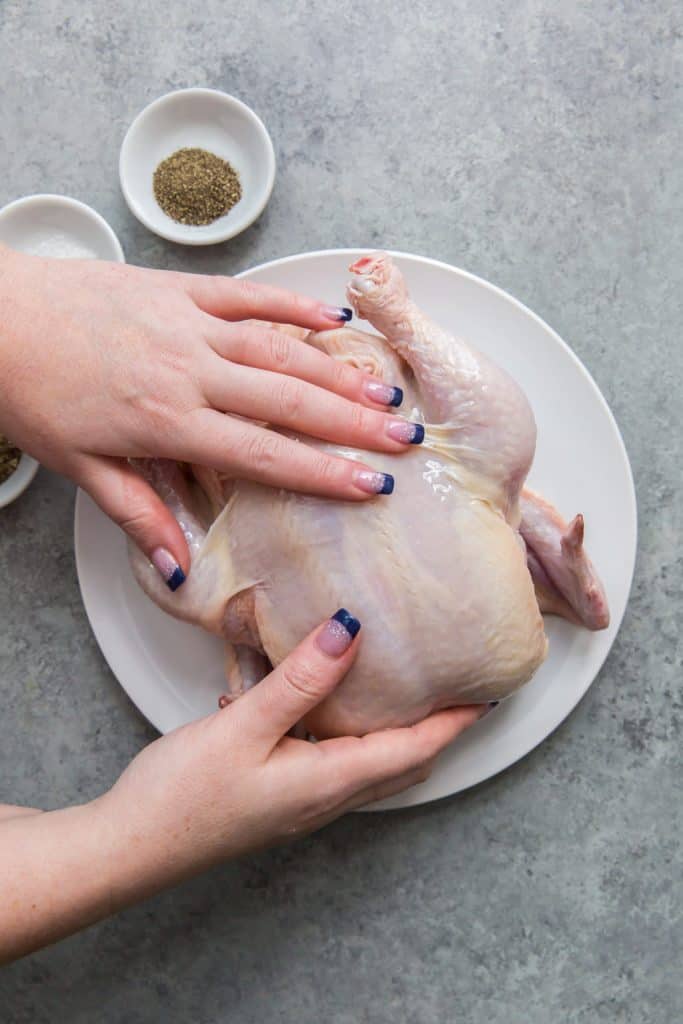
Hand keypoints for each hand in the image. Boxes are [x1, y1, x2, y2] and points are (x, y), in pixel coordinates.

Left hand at [0, 247, 417, 574]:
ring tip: (385, 387)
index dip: (322, 472)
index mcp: (166, 421)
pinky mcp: (177, 287)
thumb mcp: (81, 466)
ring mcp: (186, 322)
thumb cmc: (31, 390)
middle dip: (353, 421)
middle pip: (287, 400)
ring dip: (336, 368)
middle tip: (405, 436)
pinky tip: (332, 314)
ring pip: (278, 348)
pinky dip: (292, 304)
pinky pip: (247, 294)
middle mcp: (188, 369)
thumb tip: (178, 566)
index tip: (370, 485)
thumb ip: (138, 512)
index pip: (263, 453)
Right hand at [100, 612, 485, 886]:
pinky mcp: (276, 795)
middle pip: (401, 763)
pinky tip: (316, 699)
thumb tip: (350, 631)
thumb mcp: (244, 727)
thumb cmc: (182, 798)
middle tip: (456, 690)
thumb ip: (299, 680)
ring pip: (367, 763)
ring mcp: (300, 801)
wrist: (130, 847)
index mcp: (329, 781)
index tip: (488, 692)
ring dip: (394, 731)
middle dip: (437, 730)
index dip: (455, 721)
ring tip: (401, 689)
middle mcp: (324, 797)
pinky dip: (345, 731)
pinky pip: (330, 760)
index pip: (413, 749)